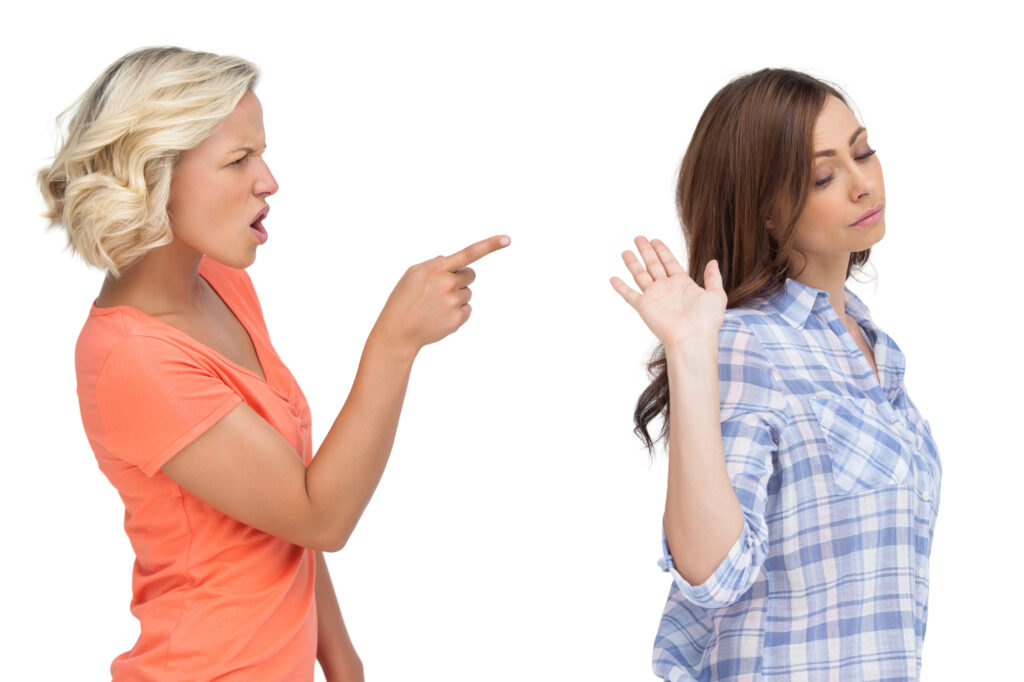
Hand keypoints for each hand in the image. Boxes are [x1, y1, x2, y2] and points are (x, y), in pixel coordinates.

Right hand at [372, 234, 509, 355]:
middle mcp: (447, 283)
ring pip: (467, 293)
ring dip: (455, 296)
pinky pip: (467, 309)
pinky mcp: (458, 318)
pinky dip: (457, 312)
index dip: (490, 245)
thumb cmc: (403, 300)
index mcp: (436, 268)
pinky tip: (439, 316)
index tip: (507, 239)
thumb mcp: (413, 274)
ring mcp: (454, 302)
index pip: (468, 253)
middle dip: (460, 279)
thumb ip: (434, 264)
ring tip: (435, 306)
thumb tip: (449, 259)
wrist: (398, 332)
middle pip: (470, 274)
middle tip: (441, 289)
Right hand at [610, 236, 726, 349]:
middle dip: (646, 251)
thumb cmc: (706, 321)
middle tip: (638, 237)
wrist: (693, 338)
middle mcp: (666, 288)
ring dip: (632, 263)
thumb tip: (713, 262)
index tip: (655, 240)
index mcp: (682, 284)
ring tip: (626, 251)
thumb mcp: (716, 295)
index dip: (662, 250)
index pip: (669, 262)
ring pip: (640, 275)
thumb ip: (713, 278)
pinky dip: (620, 287)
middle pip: (653, 264)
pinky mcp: (644, 307)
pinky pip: (629, 294)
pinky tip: (613, 278)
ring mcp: (654, 297)